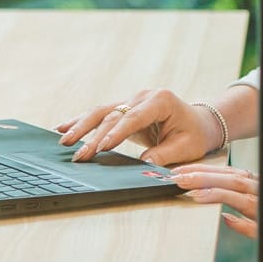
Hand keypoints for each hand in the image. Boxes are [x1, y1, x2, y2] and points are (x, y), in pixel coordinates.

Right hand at [57, 88, 225, 166]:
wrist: (199, 122)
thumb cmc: (194, 135)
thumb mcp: (185, 148)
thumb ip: (163, 155)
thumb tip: (142, 165)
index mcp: (161, 101)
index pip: (134, 117)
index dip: (117, 133)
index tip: (101, 148)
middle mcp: (143, 96)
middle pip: (113, 115)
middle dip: (94, 136)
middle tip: (80, 155)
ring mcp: (132, 99)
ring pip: (102, 111)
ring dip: (81, 126)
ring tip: (63, 140)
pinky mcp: (125, 107)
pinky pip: (101, 114)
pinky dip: (82, 121)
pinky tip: (63, 127)